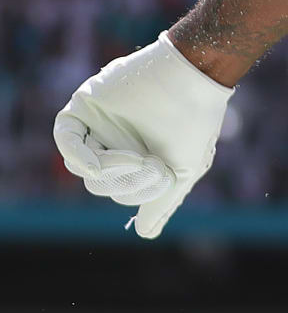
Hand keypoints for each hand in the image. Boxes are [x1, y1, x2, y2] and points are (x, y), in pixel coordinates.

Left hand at [53, 33, 234, 238]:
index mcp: (135, 157)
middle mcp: (113, 141)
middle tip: (153, 165)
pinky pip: (66, 137)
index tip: (163, 177)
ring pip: (79, 165)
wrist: (195, 78)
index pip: (118, 191)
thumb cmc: (195, 123)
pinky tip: (98, 163)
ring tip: (139, 157)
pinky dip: (78, 154)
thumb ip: (162, 203)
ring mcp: (97, 123)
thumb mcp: (183, 172)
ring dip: (108, 170)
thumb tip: (145, 234)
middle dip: (125, 182)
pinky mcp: (86, 105)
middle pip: (97, 183)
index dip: (137, 192)